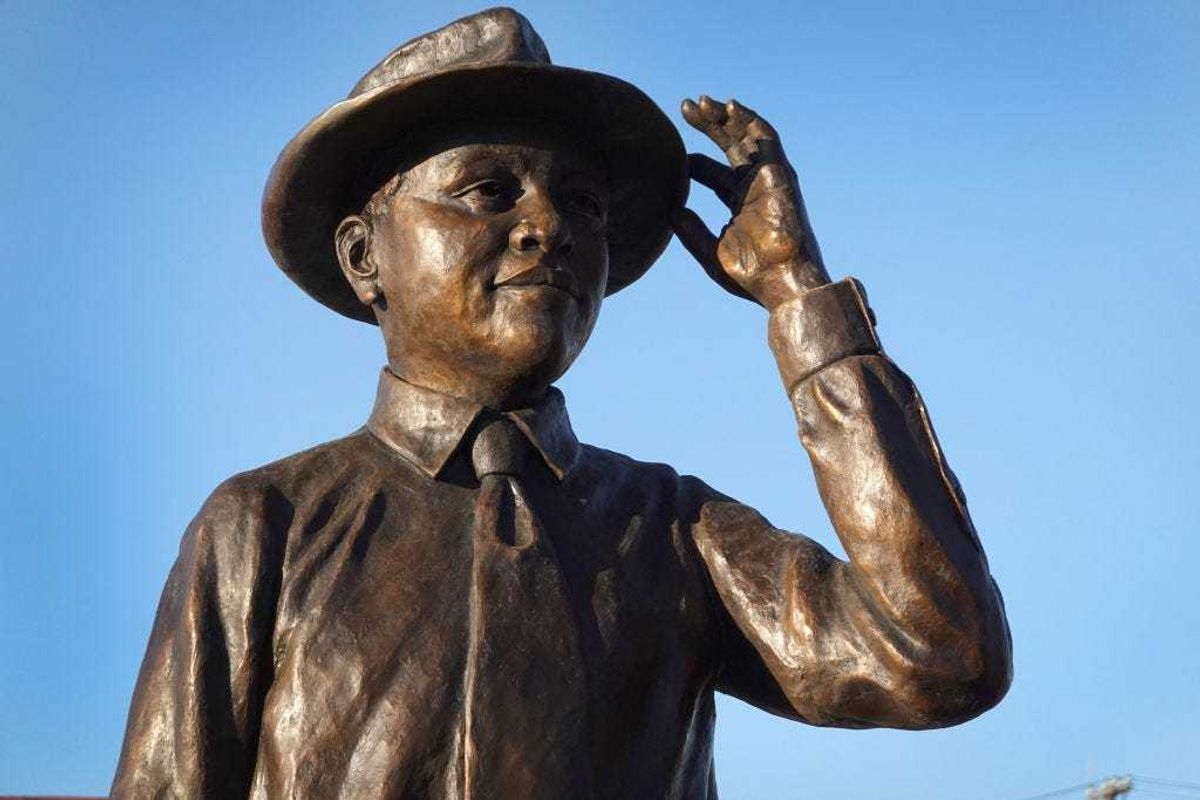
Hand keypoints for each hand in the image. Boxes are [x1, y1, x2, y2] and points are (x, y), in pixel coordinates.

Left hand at [672, 96, 830, 309]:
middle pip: (730, 145)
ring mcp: (768, 178)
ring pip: (746, 136)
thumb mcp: (710, 252)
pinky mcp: (780, 174)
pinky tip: (730, 108)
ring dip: (726, 116)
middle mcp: (754, 186)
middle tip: (685, 107)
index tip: (671, 153)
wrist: (782, 283)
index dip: (693, 159)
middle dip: (709, 125)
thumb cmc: (751, 277)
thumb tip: (669, 209)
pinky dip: (749, 121)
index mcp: (739, 203)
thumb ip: (690, 230)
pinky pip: (766, 139)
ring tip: (702, 102)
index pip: (713, 171)